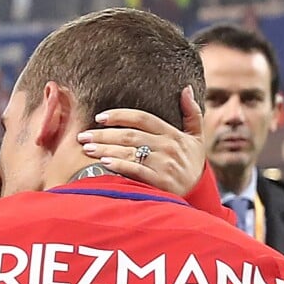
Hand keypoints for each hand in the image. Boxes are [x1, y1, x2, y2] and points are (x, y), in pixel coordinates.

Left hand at [76, 86, 204, 195]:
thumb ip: (192, 113)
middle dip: (104, 134)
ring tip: (87, 148)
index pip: (142, 118)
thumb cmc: (192, 163)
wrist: (200, 194)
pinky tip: (104, 163)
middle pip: (130, 135)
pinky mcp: (161, 182)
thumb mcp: (196, 137)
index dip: (119, 116)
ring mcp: (164, 165)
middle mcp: (168, 147)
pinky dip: (119, 165)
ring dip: (105, 149)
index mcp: (173, 134)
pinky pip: (136, 170)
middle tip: (83, 135)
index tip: (99, 118)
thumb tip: (186, 89)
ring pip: (130, 152)